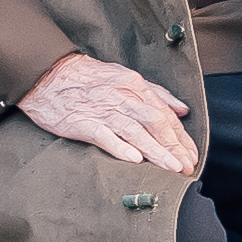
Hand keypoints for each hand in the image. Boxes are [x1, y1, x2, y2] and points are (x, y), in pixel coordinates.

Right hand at [18, 50, 198, 175]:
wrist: (49, 74)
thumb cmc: (89, 78)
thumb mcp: (126, 77)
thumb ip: (156, 93)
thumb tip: (183, 110)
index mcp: (135, 85)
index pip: (165, 114)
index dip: (181, 137)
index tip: (192, 155)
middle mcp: (123, 96)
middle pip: (155, 122)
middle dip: (174, 147)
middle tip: (187, 166)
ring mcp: (103, 110)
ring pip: (135, 131)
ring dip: (156, 151)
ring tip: (171, 167)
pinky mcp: (83, 122)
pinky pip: (105, 136)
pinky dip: (120, 147)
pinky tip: (135, 159)